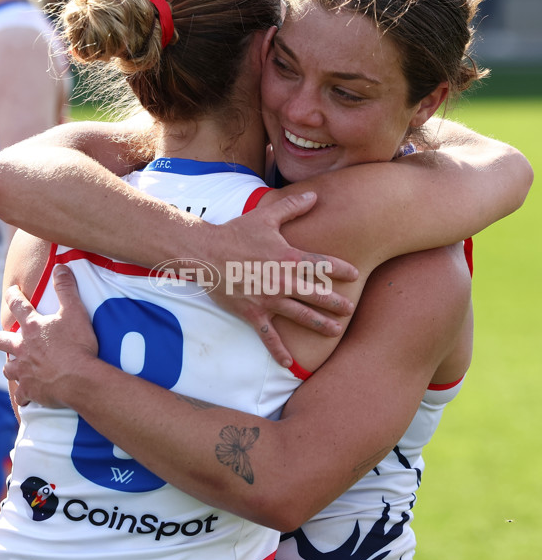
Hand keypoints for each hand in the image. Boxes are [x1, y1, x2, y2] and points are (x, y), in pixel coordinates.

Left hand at [0, 265, 97, 407]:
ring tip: (18, 366)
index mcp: (32, 327)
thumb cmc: (77, 345)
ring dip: (11, 366)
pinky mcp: (29, 390)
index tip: (11, 291)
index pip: (18, 305)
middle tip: (8, 337)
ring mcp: (24, 370)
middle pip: (2, 340)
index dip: (13, 295)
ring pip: (8, 368)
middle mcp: (22, 348)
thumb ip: (66, 288)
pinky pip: (21, 394)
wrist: (79, 378)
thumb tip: (60, 267)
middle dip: (3, 337)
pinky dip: (23, 394)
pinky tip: (26, 395)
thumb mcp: (75, 311)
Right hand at [204, 191, 357, 367]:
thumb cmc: (235, 233)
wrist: (206, 253)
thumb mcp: (265, 216)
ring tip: (335, 331)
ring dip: (320, 325)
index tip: (354, 274)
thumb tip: (314, 194)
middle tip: (350, 309)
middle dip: (336, 303)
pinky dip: (279, 351)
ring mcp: (269, 300)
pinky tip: (290, 364)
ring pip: (301, 316)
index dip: (340, 269)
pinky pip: (269, 337)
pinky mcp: (253, 314)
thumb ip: (292, 207)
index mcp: (288, 257)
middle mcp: (282, 281)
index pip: (321, 265)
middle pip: (317, 294)